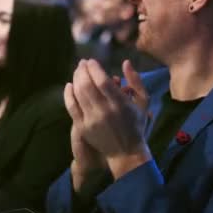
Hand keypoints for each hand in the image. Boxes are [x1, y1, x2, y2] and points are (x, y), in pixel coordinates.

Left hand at [69, 59, 151, 179]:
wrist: (126, 152)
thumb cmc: (136, 124)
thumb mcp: (143, 102)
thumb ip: (136, 81)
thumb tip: (125, 62)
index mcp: (120, 104)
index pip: (102, 81)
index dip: (94, 68)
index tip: (92, 61)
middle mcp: (104, 111)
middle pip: (87, 85)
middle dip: (82, 70)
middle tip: (82, 63)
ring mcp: (91, 120)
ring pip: (78, 94)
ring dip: (76, 79)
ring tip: (78, 71)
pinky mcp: (82, 128)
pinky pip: (71, 107)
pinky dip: (68, 94)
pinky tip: (69, 85)